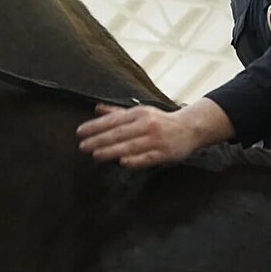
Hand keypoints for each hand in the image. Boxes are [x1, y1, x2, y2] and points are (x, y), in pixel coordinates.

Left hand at [75, 97, 234, 168]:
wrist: (190, 128)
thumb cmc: (160, 121)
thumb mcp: (140, 112)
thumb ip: (117, 112)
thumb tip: (97, 108)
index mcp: (139, 113)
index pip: (113, 120)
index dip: (95, 126)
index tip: (80, 132)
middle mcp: (146, 125)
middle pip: (119, 133)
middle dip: (99, 139)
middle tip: (82, 145)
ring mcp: (156, 139)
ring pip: (131, 146)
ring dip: (112, 150)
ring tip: (95, 154)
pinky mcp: (165, 153)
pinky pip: (148, 157)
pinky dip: (135, 160)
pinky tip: (122, 162)